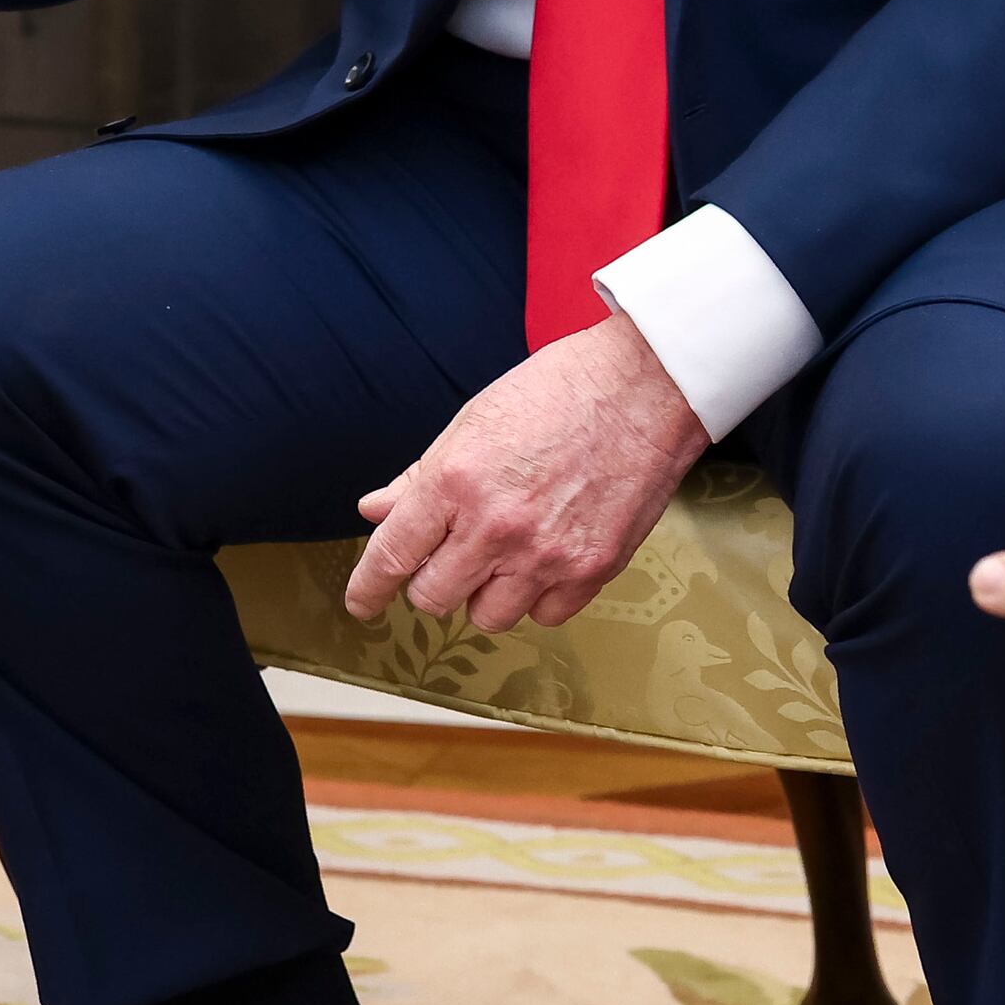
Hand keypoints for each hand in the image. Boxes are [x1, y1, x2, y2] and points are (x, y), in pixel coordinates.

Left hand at [343, 318, 706, 633]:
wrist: (643, 388)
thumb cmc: (559, 392)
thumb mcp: (472, 422)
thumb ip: (420, 478)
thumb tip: (375, 510)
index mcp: (455, 481)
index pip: (392, 556)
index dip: (368, 588)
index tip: (362, 603)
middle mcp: (495, 526)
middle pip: (433, 597)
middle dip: (433, 580)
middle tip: (453, 553)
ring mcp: (545, 554)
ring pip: (487, 616)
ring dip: (486, 592)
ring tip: (506, 551)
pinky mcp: (591, 570)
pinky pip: (544, 616)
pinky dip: (538, 596)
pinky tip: (546, 558)